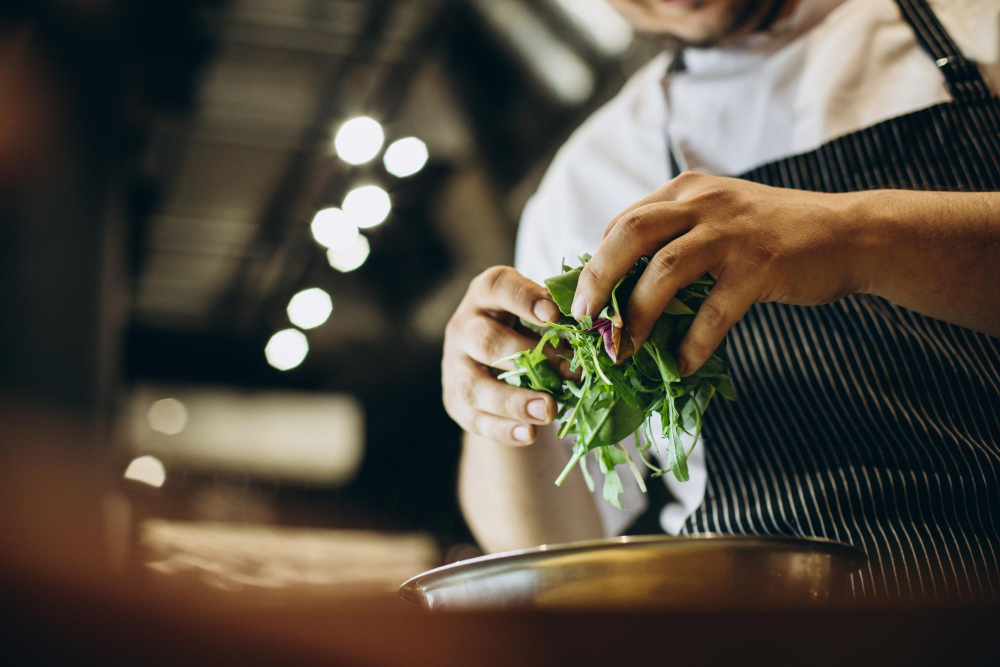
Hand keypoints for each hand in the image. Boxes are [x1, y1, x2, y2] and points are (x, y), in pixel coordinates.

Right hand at [443, 266, 572, 445]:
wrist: (494, 363)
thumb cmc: (526, 328)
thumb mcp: (537, 314)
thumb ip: (559, 318)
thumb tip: (594, 333)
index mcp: (485, 296)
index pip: (497, 288)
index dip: (524, 298)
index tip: (554, 313)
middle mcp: (463, 328)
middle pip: (485, 340)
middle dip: (527, 357)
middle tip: (567, 372)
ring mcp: (454, 367)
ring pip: (474, 386)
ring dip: (513, 401)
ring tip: (548, 411)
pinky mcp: (454, 401)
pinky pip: (475, 418)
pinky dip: (503, 429)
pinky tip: (529, 434)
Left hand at [572, 172, 866, 374]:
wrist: (849, 234)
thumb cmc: (775, 234)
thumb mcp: (720, 217)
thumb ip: (677, 237)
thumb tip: (625, 285)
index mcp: (687, 191)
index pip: (623, 222)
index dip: (597, 262)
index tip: (586, 300)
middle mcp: (703, 203)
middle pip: (629, 234)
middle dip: (597, 280)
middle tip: (586, 320)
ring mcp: (732, 234)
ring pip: (662, 272)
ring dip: (637, 316)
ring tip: (625, 352)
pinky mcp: (760, 268)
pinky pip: (713, 313)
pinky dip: (693, 344)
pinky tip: (684, 366)